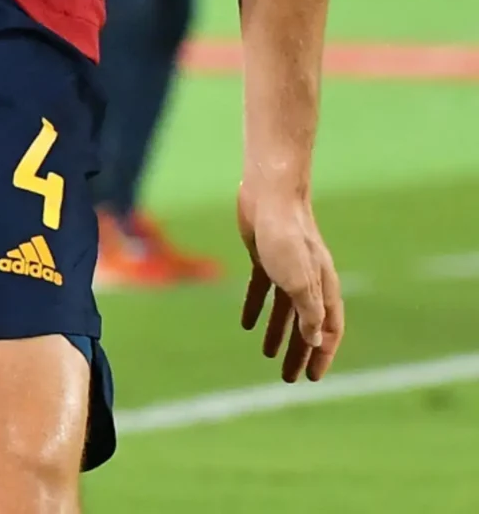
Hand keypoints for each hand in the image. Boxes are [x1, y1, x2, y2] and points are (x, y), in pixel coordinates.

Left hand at [238, 182, 344, 381]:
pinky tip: (245, 325)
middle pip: (306, 325)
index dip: (322, 355)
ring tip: (268, 356)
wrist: (269, 196)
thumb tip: (315, 341)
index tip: (312, 378)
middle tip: (289, 378)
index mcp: (324, 288)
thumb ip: (308, 311)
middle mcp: (309, 281)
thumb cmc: (286, 237)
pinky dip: (255, 308)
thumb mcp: (298, 281)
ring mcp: (286, 269)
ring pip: (284, 311)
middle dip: (299, 352)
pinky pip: (261, 290)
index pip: (329, 330)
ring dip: (278, 334)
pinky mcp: (264, 258)